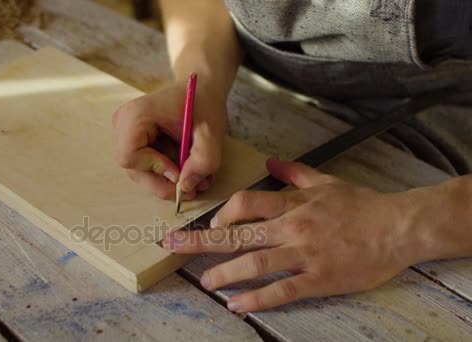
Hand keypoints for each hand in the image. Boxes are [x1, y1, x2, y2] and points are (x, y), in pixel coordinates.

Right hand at [113, 82, 226, 198]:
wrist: (200, 90)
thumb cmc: (203, 104)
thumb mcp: (211, 131)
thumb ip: (203, 159)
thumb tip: (185, 186)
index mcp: (135, 115)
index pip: (131, 157)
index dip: (156, 169)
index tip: (180, 172)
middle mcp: (123, 125)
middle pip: (135, 170)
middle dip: (165, 182)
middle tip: (193, 187)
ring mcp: (125, 135)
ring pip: (141, 173)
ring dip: (168, 181)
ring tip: (196, 177)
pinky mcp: (133, 143)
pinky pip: (146, 169)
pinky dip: (167, 175)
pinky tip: (187, 169)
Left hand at [163, 159, 419, 311]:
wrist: (399, 226)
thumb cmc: (362, 204)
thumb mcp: (326, 181)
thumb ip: (294, 172)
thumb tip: (270, 162)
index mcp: (292, 203)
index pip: (246, 203)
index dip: (223, 214)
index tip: (212, 224)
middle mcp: (292, 227)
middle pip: (238, 234)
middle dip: (201, 240)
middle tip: (173, 245)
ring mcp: (304, 254)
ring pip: (255, 263)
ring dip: (224, 273)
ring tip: (204, 282)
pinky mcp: (319, 278)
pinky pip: (282, 291)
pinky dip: (257, 299)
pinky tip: (236, 305)